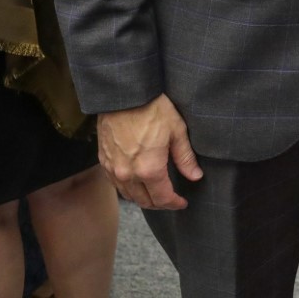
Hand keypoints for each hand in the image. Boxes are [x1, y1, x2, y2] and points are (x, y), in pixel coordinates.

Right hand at [96, 94, 202, 209]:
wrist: (124, 95)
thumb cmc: (152, 109)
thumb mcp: (177, 131)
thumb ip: (185, 158)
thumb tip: (195, 176)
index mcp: (149, 170)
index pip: (163, 198)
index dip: (174, 203)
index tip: (182, 203)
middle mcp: (128, 174)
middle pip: (144, 201)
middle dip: (159, 204)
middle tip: (170, 201)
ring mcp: (113, 169)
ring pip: (128, 195)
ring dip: (142, 198)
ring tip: (154, 194)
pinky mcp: (103, 160)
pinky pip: (115, 184)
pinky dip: (127, 188)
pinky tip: (135, 183)